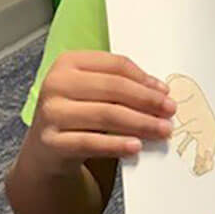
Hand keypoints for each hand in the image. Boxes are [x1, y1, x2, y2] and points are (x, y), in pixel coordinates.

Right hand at [31, 52, 175, 161]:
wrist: (45, 151)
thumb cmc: (77, 115)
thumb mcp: (93, 93)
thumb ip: (120, 86)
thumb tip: (160, 93)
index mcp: (69, 63)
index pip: (115, 65)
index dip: (144, 78)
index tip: (165, 91)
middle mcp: (56, 84)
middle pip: (114, 88)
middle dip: (147, 100)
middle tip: (170, 111)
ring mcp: (51, 113)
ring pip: (106, 115)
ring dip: (140, 123)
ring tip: (162, 130)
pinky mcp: (50, 142)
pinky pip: (90, 142)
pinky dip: (116, 145)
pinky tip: (136, 146)